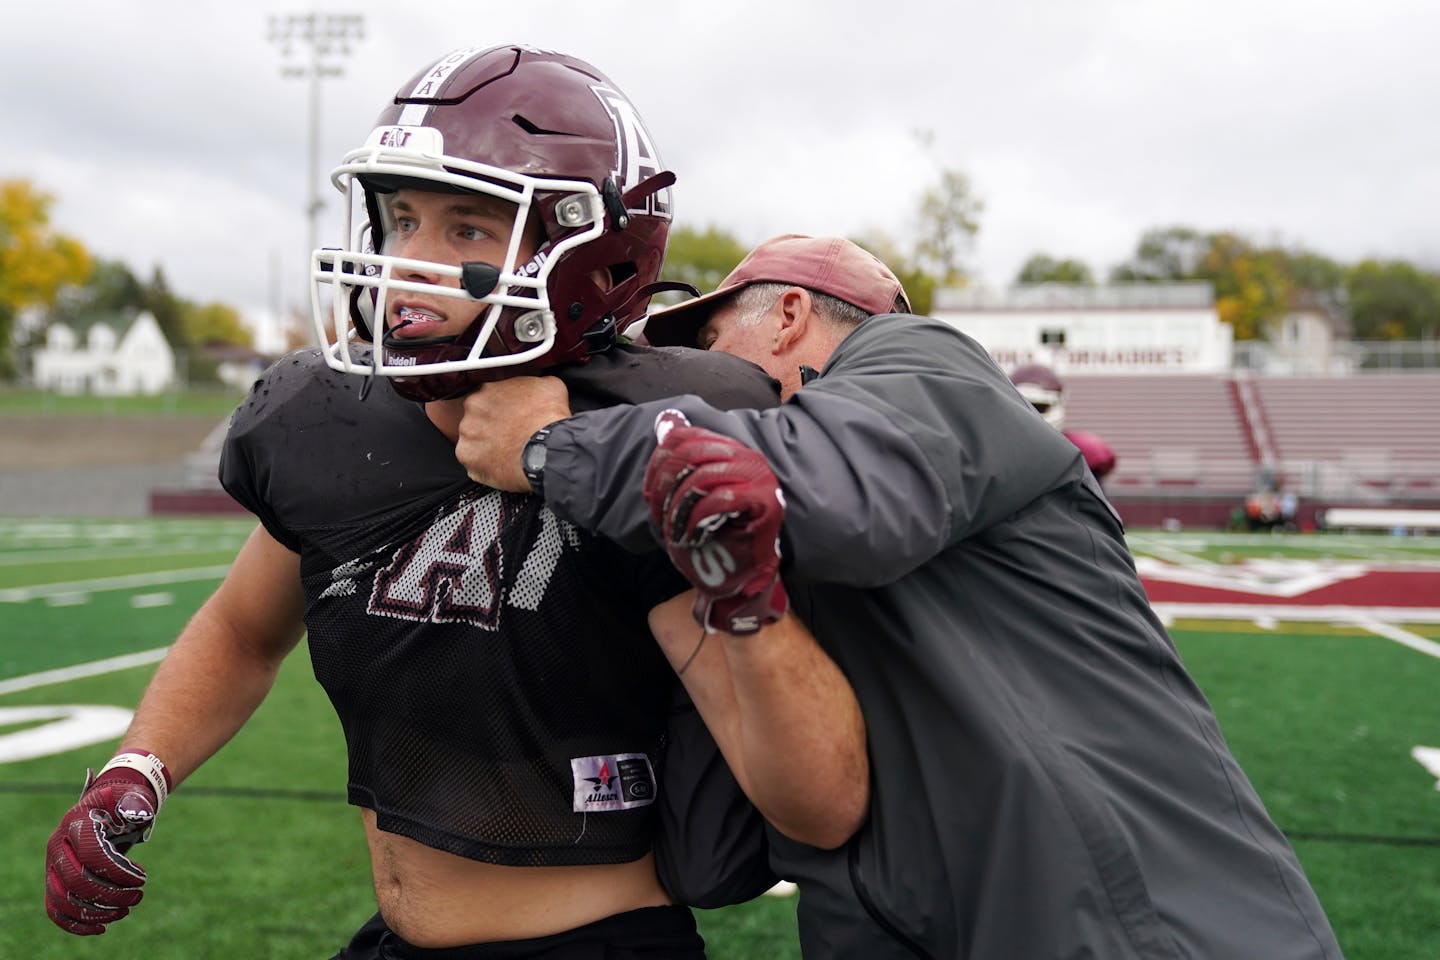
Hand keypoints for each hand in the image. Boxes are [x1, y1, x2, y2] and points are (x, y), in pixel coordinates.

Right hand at [45, 760, 165, 934]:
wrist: (103, 809)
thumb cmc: (120, 804)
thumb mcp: (131, 796)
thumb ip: (136, 802)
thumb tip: (140, 814)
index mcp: (75, 823)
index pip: (92, 855)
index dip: (119, 872)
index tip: (142, 878)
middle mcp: (57, 846)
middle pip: (76, 881)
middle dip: (111, 895)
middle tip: (138, 897)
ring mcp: (51, 866)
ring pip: (63, 899)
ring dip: (96, 912)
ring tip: (125, 910)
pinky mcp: (53, 881)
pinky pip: (55, 909)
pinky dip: (75, 924)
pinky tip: (101, 927)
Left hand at [428, 376, 571, 490]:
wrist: (548, 448)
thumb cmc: (548, 419)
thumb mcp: (549, 386)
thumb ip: (533, 382)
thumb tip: (538, 384)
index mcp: (487, 389)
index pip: (487, 397)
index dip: (500, 407)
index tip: (510, 415)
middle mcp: (472, 410)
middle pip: (477, 418)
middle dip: (490, 425)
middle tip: (509, 433)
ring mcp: (468, 434)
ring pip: (473, 439)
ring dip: (486, 444)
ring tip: (507, 451)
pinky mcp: (468, 457)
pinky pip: (473, 461)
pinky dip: (485, 464)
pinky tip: (502, 463)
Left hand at [644, 410, 787, 633]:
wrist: (746, 575)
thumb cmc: (715, 536)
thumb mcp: (691, 496)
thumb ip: (681, 463)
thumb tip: (664, 421)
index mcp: (728, 449)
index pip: (684, 437)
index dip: (658, 464)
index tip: (649, 495)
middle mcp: (746, 456)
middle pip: (689, 454)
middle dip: (665, 487)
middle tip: (660, 516)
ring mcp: (759, 476)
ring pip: (701, 477)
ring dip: (679, 509)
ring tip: (676, 531)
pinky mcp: (765, 501)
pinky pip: (720, 499)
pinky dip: (697, 520)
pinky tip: (693, 536)